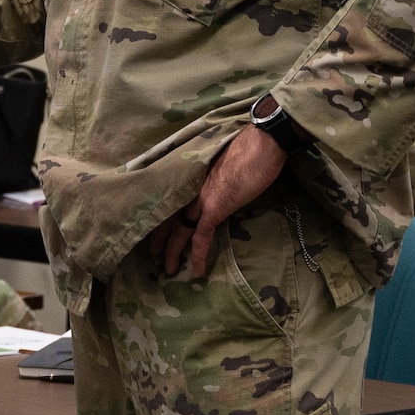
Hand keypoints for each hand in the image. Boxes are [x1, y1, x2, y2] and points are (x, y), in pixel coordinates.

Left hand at [146, 125, 285, 278]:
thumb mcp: (224, 166)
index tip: (157, 228)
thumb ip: (215, 179)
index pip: (170, 199)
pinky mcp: (214, 208)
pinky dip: (198, 255)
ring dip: (172, 251)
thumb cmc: (249, 149)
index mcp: (192, 177)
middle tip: (153, 254)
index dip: (162, 215)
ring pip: (178, 229)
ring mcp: (200, 198)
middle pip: (166, 216)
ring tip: (167, 269)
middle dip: (159, 237)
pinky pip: (200, 237)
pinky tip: (197, 271)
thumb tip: (219, 189)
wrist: (261, 143)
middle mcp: (190, 187)